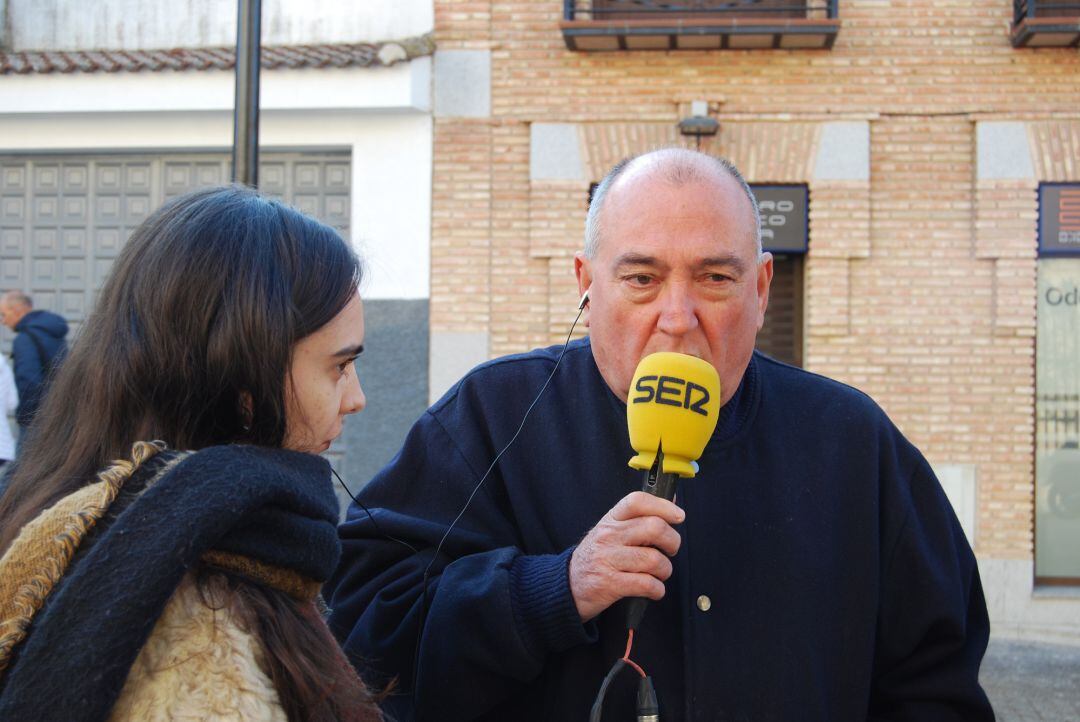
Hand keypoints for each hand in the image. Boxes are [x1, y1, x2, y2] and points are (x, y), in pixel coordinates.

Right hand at [569, 491, 683, 622]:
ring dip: (665, 570)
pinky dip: (657, 590)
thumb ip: (639, 518)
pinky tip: (653, 589)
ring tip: (659, 574)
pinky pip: (646, 584)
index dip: (663, 505)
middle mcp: (608, 536)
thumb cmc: (597, 556)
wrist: (568, 585)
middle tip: (669, 551)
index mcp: (611, 519)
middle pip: (654, 528)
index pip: (637, 501)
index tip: (678, 516)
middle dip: (672, 542)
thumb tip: (672, 501)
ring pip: (654, 559)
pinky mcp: (609, 584)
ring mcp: (608, 559)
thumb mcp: (612, 531)